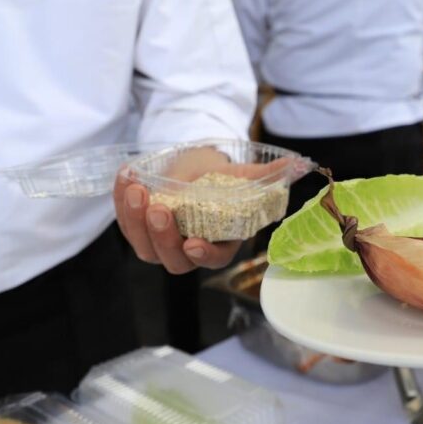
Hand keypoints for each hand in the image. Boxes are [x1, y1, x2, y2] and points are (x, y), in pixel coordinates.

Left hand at [114, 148, 289, 273]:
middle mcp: (190, 248)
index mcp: (221, 241)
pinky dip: (122, 203)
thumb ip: (271, 174)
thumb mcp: (246, 174)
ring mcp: (162, 241)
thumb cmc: (224, 177)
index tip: (194, 243)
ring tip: (137, 189)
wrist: (197, 166)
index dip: (204, 254)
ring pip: (145, 247)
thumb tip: (301, 164)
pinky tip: (126, 178)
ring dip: (135, 221)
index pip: (214, 258)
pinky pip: (126, 224)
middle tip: (158, 208)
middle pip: (173, 259)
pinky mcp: (139, 228)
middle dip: (163, 236)